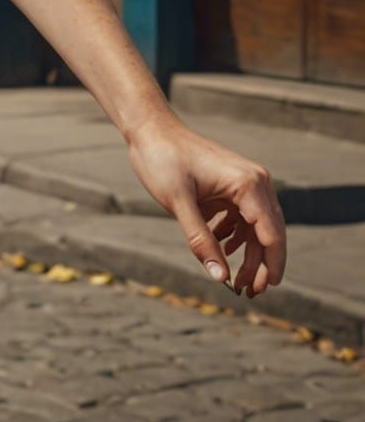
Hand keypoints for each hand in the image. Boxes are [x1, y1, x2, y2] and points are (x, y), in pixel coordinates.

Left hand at [125, 114, 285, 297]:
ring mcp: (245, 182)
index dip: (271, 265)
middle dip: (260, 264)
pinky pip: (241, 217)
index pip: (271, 233)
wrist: (149, 128)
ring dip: (247, 253)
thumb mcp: (178, 203)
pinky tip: (221, 248)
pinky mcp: (232, 185)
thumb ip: (201, 241)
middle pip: (267, 232)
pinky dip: (234, 235)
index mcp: (249, 184)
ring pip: (255, 227)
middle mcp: (255, 182)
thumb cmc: (162, 159)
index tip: (265, 290)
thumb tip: (220, 278)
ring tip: (236, 280)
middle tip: (249, 293)